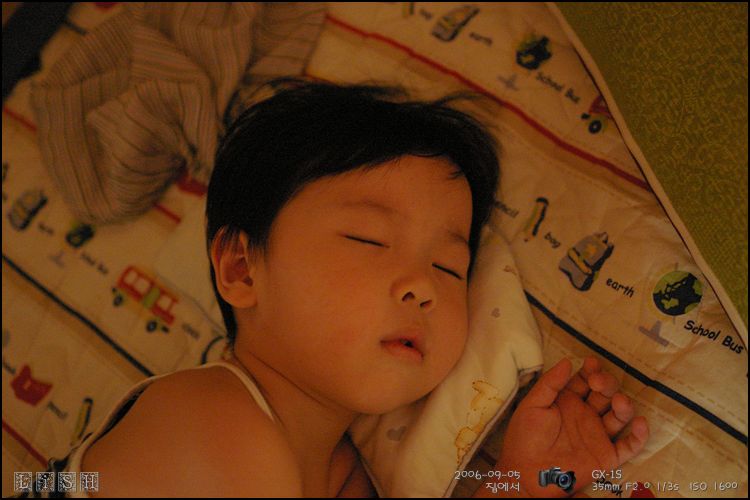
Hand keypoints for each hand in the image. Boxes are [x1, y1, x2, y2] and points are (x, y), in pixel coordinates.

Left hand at [494, 357, 648, 496]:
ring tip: (619, 402)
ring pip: (619, 415)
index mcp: (567, 401)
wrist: (526, 474)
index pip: (585, 380)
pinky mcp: (606, 456)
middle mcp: (585, 415)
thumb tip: (568, 361)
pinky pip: (629, 446)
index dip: (591, 370)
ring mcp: (597, 435)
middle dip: (606, 383)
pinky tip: (640, 423)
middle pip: (605, 393)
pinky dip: (639, 436)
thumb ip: (550, 383)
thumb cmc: (524, 438)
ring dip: (624, 405)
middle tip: (598, 383)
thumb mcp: (532, 405)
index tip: (592, 363)